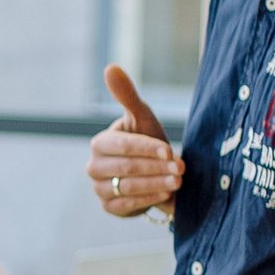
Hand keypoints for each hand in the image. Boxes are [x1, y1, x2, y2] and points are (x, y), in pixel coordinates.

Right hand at [90, 65, 179, 219]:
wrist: (151, 173)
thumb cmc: (146, 141)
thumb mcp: (141, 119)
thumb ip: (126, 95)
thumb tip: (110, 67)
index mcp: (99, 144)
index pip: (123, 146)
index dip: (147, 149)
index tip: (170, 152)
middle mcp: (94, 167)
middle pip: (126, 167)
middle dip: (156, 168)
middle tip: (181, 168)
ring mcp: (99, 189)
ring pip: (128, 187)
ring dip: (156, 184)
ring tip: (178, 181)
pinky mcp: (109, 208)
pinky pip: (127, 205)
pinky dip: (149, 199)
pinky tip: (166, 194)